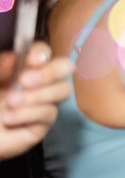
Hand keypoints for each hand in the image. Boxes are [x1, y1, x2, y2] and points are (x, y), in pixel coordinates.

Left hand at [0, 44, 73, 159]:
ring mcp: (44, 103)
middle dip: (50, 73)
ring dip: (37, 95)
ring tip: (10, 102)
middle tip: (25, 81)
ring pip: (62, 91)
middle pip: (65, 68)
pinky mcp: (43, 124)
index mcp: (23, 68)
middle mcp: (39, 83)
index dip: (42, 52)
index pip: (43, 52)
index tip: (32, 60)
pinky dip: (28, 114)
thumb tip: (16, 59)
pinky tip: (9, 118)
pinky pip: (49, 114)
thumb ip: (2, 66)